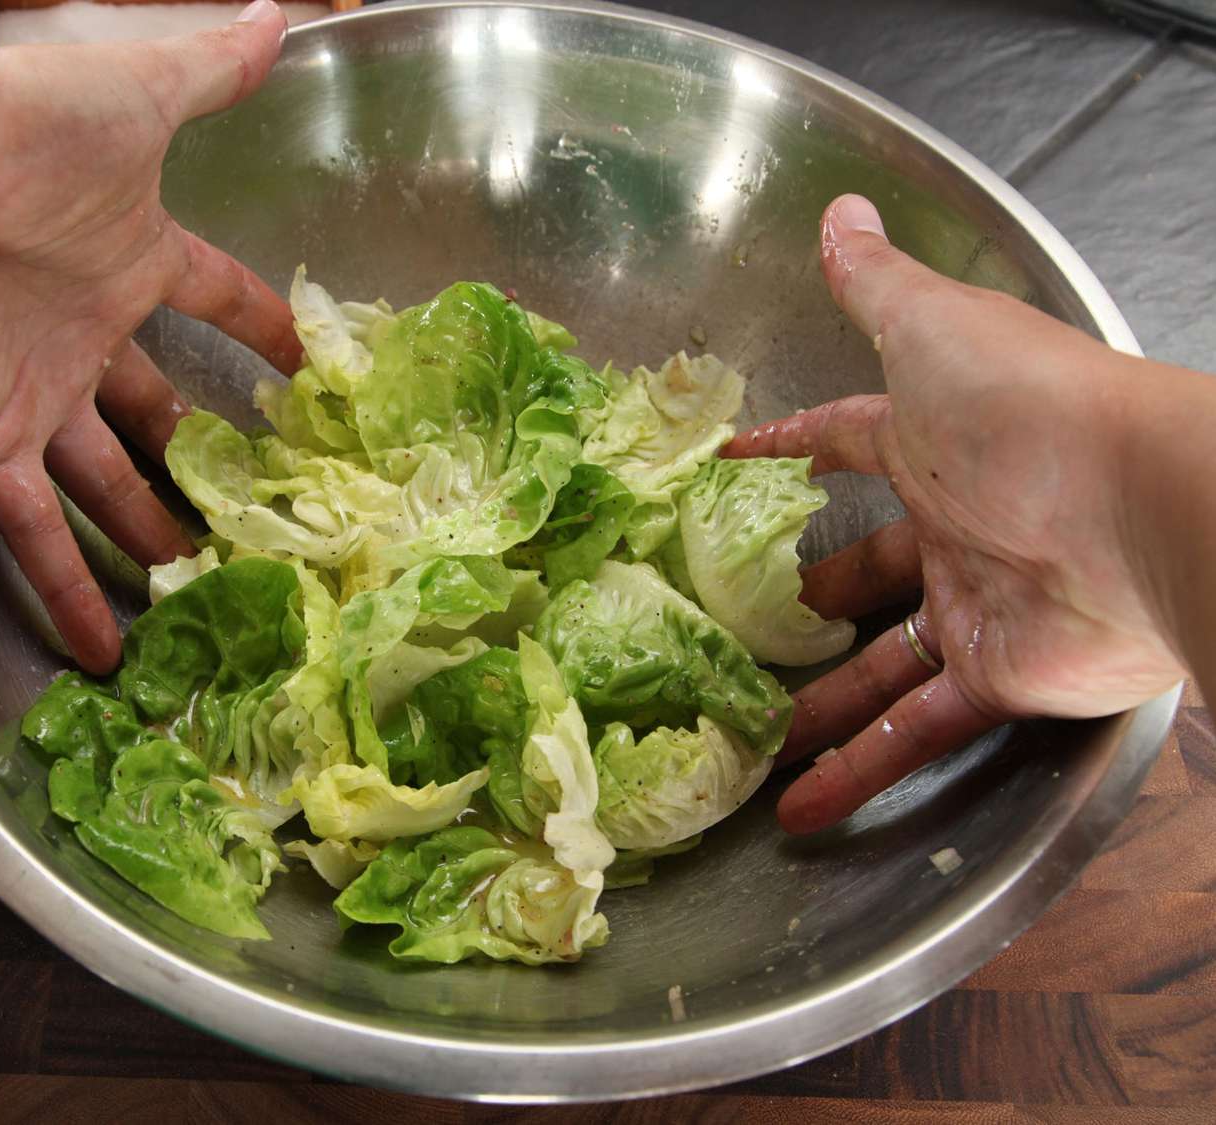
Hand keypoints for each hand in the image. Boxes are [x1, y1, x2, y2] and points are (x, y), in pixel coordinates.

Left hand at [0, 2, 301, 673]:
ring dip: (149, 531)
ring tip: (200, 582)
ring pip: (107, 477)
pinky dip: (70, 587)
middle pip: (160, 407)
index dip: (260, 327)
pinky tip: (110, 647)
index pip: (212, 297)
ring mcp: (40, 390)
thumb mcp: (130, 99)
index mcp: (129, 253)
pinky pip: (35, 524)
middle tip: (258, 507)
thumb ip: (204, 74)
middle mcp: (89, 328)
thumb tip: (274, 18)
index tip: (306, 369)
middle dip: (204, 457)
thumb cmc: (13, 135)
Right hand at [725, 194, 1185, 833]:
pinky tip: (800, 806)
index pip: (849, 441)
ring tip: (744, 736)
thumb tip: (838, 209)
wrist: (1140, 510)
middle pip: (861, 567)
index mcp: (935, 438)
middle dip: (803, 598)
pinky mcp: (999, 676)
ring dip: (816, 705)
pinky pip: (917, 728)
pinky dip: (861, 770)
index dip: (791, 450)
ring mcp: (976, 603)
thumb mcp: (934, 331)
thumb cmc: (1026, 409)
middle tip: (734, 626)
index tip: (730, 468)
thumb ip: (876, 283)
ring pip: (877, 662)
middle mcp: (954, 521)